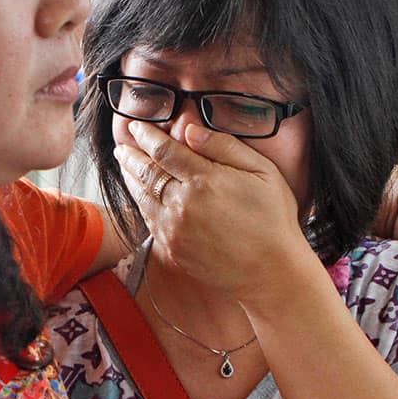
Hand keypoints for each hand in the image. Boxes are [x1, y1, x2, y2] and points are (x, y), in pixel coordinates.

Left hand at [113, 122, 314, 305]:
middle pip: (145, 171)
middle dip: (131, 154)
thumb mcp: (262, 172)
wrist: (270, 272)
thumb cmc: (273, 219)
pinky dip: (139, 200)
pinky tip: (141, 192)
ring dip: (130, 176)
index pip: (163, 150)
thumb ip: (224, 146)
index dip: (146, 135)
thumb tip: (190, 129)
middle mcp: (183, 204)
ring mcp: (174, 228)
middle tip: (124, 142)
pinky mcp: (172, 248)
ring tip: (125, 162)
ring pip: (141, 195)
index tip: (137, 125)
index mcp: (205, 180)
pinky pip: (147, 218)